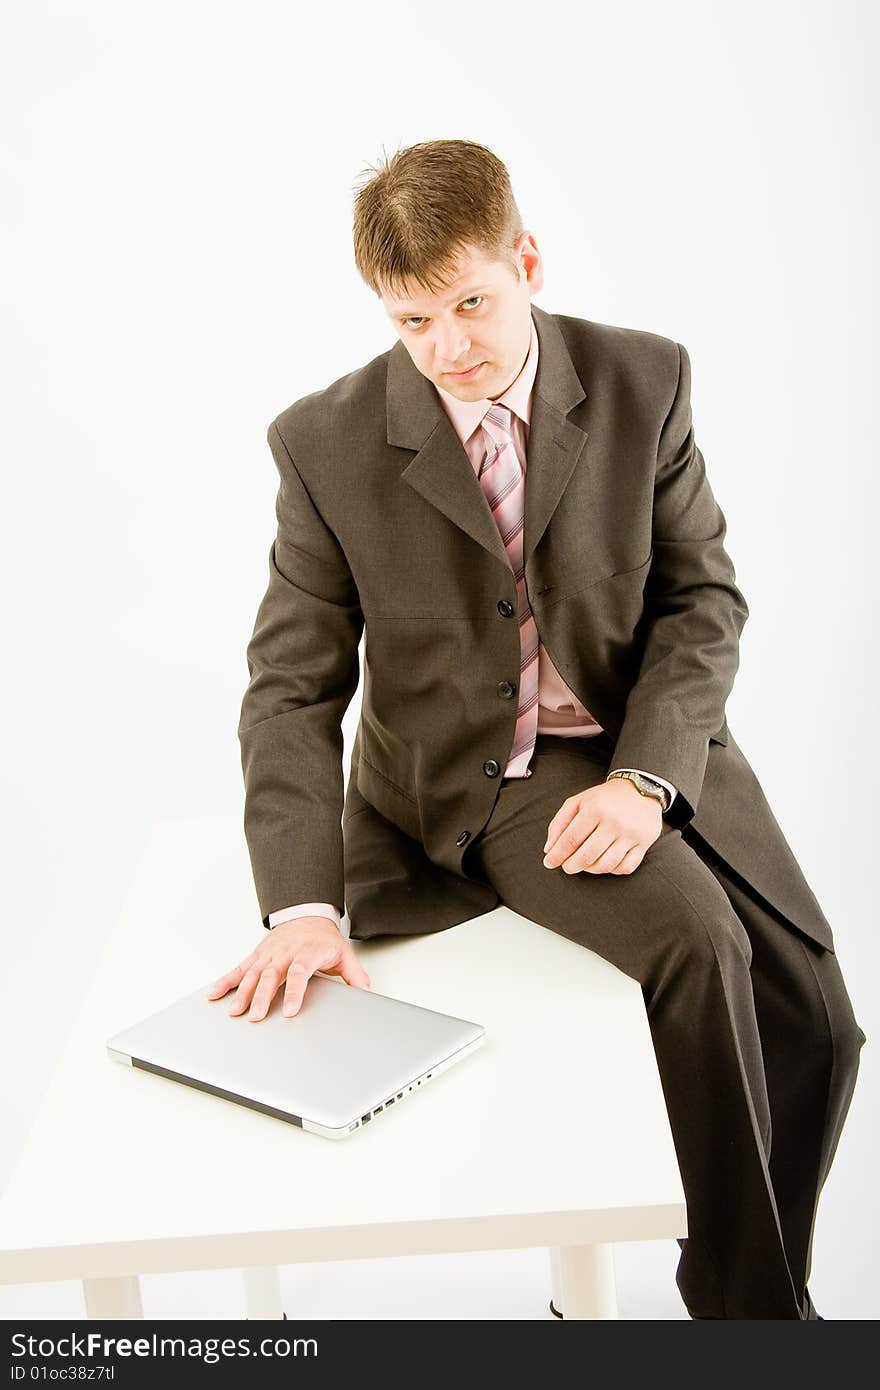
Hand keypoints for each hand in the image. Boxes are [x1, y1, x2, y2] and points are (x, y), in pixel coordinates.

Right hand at [206, 915, 370, 1021]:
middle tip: (255, 1017)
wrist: (308, 915)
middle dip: (261, 998)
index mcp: (307, 953)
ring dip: (242, 993)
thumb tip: (367, 995)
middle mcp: (285, 953)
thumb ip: (355, 976)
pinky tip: (215, 994)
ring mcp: (269, 954)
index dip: (293, 992)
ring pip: (253, 974)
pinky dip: (226, 981)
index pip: (299, 973)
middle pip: (271, 976)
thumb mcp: (344, 954)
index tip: (288, 1011)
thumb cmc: (324, 939)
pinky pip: (239, 969)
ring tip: (234, 1011)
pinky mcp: (257, 956)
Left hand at [542, 778, 662, 875]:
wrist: (640, 788)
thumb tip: (549, 849)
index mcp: (595, 809)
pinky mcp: (644, 843)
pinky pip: (626, 867)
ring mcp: (631, 834)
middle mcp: (614, 822)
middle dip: (571, 865)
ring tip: (584, 865)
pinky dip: (612, 870)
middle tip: (566, 867)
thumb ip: (559, 823)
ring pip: (606, 864)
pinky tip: (604, 863)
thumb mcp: (578, 801)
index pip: (571, 839)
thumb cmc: (604, 798)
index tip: (549, 863)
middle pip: (587, 855)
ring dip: (590, 869)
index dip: (557, 855)